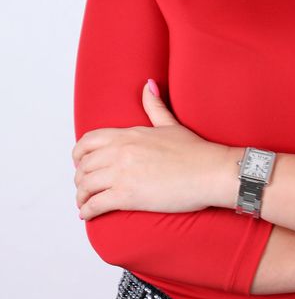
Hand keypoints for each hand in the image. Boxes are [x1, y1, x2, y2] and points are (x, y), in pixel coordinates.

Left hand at [72, 79, 229, 219]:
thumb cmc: (195, 151)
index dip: (79, 153)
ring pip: (85, 185)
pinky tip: (88, 214)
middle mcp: (121, 152)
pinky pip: (95, 205)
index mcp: (129, 134)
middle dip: (80, 177)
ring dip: (81, 196)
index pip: (89, 140)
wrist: (210, 172)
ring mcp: (122, 173)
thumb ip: (154, 105)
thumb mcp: (170, 124)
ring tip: (84, 202)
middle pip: (83, 165)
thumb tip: (149, 84)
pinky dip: (87, 211)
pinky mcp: (127, 196)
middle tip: (84, 186)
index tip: (80, 162)